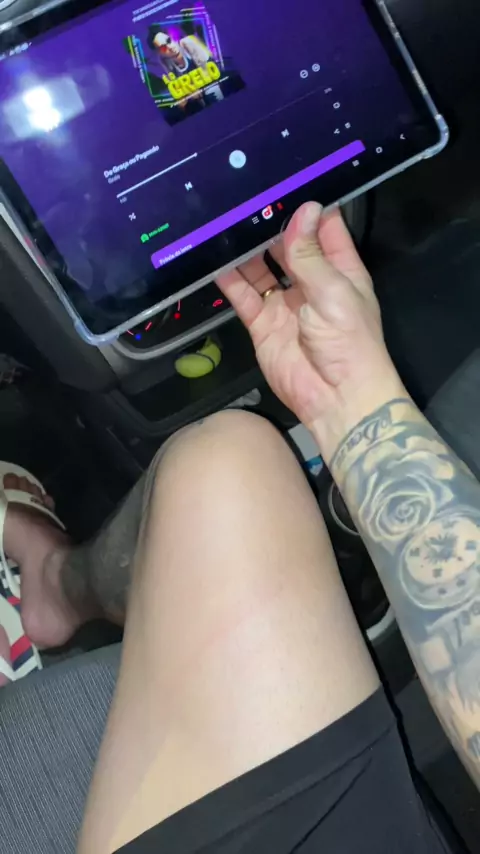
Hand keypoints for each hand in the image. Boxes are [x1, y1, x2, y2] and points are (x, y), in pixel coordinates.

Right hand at [216, 202, 403, 459]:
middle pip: (288, 244)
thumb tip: (303, 210)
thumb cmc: (349, 341)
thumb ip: (310, 254)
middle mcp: (311, 281)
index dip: (307, 207)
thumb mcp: (333, 291)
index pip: (324, 228)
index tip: (283, 180)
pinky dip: (229, 279)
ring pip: (261, 266)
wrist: (336, 398)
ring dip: (245, 248)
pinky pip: (242, 295)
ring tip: (224, 223)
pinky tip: (214, 259)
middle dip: (268, 224)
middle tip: (243, 198)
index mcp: (340, 269)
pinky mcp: (262, 323)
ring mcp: (285, 302)